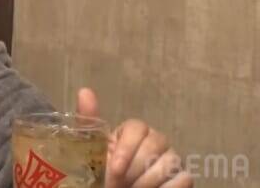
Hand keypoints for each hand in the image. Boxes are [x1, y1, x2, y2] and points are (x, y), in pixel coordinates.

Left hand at [76, 87, 191, 187]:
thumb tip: (84, 91)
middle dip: (135, 168)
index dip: (126, 148)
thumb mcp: (90, 151)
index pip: (138, 127)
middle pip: (156, 142)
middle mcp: (155, 141)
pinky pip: (184, 178)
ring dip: (148, 181)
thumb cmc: (102, 176)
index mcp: (132, 132)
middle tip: (120, 182)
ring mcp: (171, 158)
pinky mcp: (182, 177)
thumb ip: (89, 124)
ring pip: (171, 161)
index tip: (114, 168)